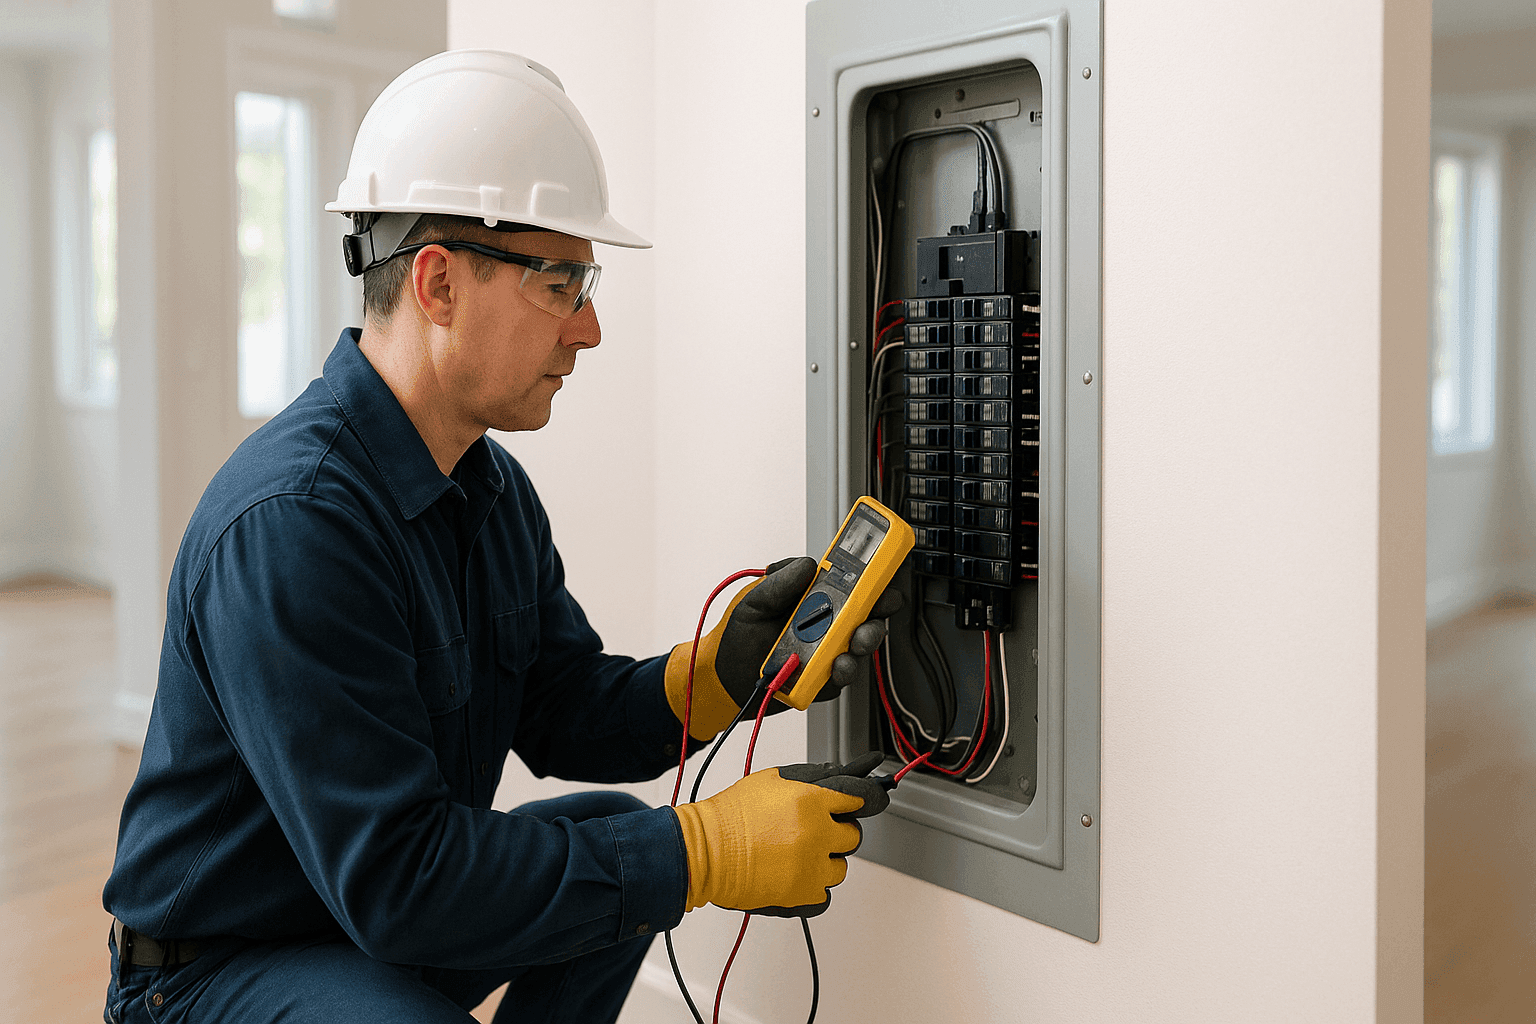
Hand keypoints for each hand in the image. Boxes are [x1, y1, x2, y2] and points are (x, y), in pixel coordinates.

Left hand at [664, 559, 903, 740]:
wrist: (726, 678)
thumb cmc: (741, 635)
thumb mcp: (755, 600)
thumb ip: (781, 581)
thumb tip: (809, 564)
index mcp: (817, 598)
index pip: (854, 584)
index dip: (874, 577)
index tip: (882, 573)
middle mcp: (829, 624)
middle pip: (869, 614)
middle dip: (878, 612)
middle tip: (874, 612)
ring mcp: (830, 652)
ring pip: (861, 646)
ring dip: (863, 643)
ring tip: (851, 646)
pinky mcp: (825, 679)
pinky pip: (842, 676)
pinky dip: (843, 671)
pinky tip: (837, 666)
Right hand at [672, 752, 889, 915]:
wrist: (705, 852)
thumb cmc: (733, 815)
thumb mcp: (775, 779)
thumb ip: (815, 777)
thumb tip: (845, 774)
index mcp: (811, 801)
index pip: (862, 798)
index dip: (868, 798)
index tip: (871, 800)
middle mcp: (816, 835)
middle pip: (853, 836)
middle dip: (836, 832)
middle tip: (812, 830)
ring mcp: (811, 869)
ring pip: (841, 867)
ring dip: (825, 861)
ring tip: (795, 854)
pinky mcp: (803, 897)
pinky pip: (826, 894)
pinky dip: (813, 887)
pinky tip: (793, 874)